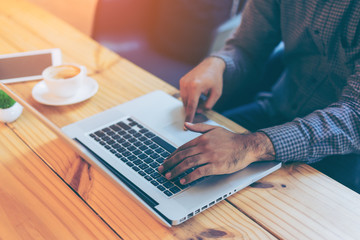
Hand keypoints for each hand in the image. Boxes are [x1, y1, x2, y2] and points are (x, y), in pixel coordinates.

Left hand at [158, 122, 274, 184]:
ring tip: (169, 177)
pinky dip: (190, 177)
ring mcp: (209, 156)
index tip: (166, 161)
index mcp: (202, 139)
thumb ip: (199, 127)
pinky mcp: (216, 166)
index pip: (182, 148)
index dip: (172, 155)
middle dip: (170, 164)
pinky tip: (183, 181)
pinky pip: (199, 172)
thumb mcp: (214, 128)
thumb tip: (186, 124)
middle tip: (162, 170)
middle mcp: (203, 147)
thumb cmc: (231, 139)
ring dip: (176, 171)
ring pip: (188, 164)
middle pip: (182, 156)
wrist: (246, 146)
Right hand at [180, 57, 225, 123]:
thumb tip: (198, 112)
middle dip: (193, 108)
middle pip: (187, 104)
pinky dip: (189, 97)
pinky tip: (197, 93)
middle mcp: (187, 84)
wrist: (211, 65)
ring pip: (184, 100)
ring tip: (201, 96)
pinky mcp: (182, 81)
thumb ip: (208, 105)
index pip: (191, 106)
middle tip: (202, 105)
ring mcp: (183, 82)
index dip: (189, 116)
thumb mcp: (216, 94)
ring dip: (191, 102)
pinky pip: (183, 94)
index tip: (186, 125)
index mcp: (196, 87)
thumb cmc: (215, 79)